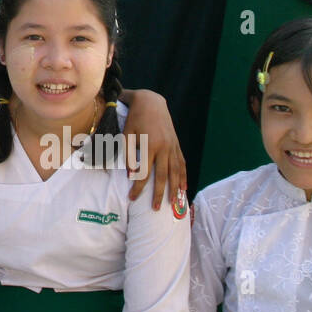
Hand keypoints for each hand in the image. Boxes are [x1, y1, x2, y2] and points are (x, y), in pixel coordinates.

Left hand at [120, 88, 186, 209]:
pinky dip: (184, 176)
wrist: (151, 102)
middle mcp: (165, 148)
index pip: (144, 173)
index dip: (138, 187)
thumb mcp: (127, 134)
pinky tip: (185, 188)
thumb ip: (128, 154)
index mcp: (150, 145)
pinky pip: (182, 164)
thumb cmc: (134, 118)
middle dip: (159, 193)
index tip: (132, 198)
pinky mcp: (177, 145)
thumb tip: (131, 175)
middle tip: (156, 209)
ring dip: (175, 189)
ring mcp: (173, 147)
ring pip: (176, 172)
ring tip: (174, 204)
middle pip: (163, 176)